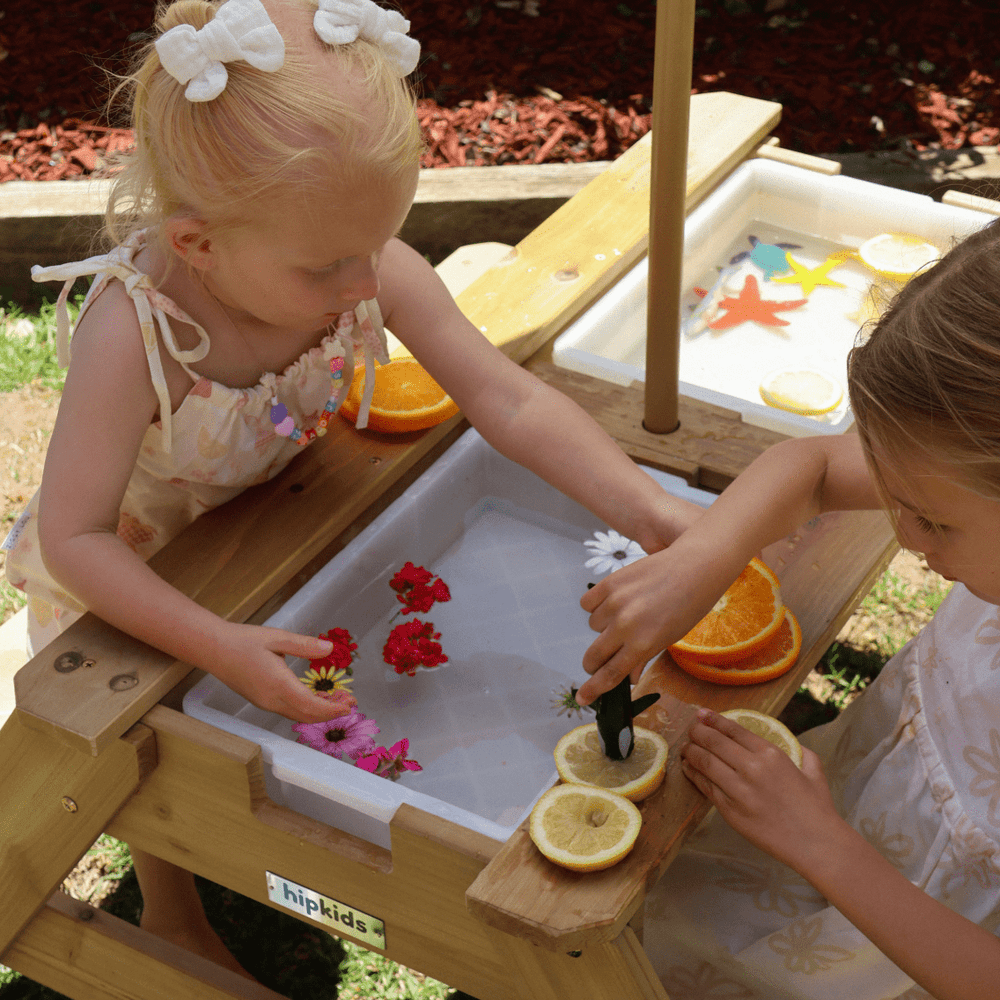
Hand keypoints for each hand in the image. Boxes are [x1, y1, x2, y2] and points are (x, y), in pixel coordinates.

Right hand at [205, 623, 356, 723]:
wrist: (213, 649)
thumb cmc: (244, 640)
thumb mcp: (278, 638)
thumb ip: (305, 645)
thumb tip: (330, 648)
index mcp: (278, 684)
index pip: (311, 706)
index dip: (333, 709)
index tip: (349, 704)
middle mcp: (272, 700)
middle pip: (307, 715)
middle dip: (330, 712)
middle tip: (349, 701)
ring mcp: (265, 703)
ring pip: (297, 715)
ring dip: (319, 711)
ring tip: (336, 699)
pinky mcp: (261, 701)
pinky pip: (288, 710)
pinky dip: (306, 708)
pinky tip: (314, 696)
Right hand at [576, 546, 715, 705]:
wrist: (696, 566)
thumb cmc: (689, 606)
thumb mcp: (669, 638)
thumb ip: (643, 658)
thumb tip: (627, 679)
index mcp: (643, 644)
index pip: (610, 674)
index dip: (594, 688)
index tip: (583, 698)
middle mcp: (625, 625)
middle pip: (595, 655)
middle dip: (593, 663)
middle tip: (598, 661)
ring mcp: (615, 602)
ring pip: (593, 625)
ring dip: (603, 626)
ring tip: (625, 615)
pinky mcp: (610, 582)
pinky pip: (588, 603)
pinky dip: (596, 605)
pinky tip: (613, 602)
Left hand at [680, 708, 841, 871]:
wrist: (815, 844)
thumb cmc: (817, 808)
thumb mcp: (813, 770)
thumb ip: (800, 751)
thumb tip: (791, 743)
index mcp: (771, 754)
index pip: (733, 730)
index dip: (713, 720)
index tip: (702, 714)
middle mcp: (752, 768)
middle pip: (714, 742)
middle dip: (697, 732)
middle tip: (690, 729)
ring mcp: (739, 790)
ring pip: (705, 763)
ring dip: (691, 752)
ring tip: (685, 748)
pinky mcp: (730, 810)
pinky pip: (706, 787)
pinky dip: (693, 774)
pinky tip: (689, 768)